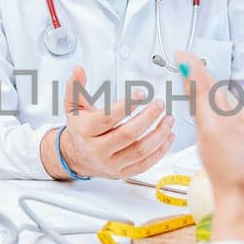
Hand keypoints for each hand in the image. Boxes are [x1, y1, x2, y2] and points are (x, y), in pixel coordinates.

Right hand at [57, 66, 175, 178]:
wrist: (77, 157)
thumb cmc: (80, 130)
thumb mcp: (74, 107)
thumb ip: (76, 88)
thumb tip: (78, 70)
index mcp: (85, 131)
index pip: (108, 118)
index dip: (127, 105)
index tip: (142, 93)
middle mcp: (97, 150)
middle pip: (128, 134)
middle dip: (148, 118)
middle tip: (160, 104)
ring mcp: (111, 164)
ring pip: (140, 151)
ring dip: (159, 134)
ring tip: (169, 119)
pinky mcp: (122, 172)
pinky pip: (145, 164)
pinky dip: (160, 151)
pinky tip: (168, 136)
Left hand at [176, 52, 243, 243]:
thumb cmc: (232, 172)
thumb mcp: (213, 124)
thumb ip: (202, 93)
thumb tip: (183, 62)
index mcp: (207, 121)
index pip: (199, 89)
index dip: (192, 70)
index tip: (181, 55)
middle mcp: (220, 129)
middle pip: (213, 98)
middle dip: (205, 79)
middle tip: (194, 61)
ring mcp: (238, 140)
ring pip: (230, 110)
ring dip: (223, 96)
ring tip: (214, 82)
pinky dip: (243, 116)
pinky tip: (242, 113)